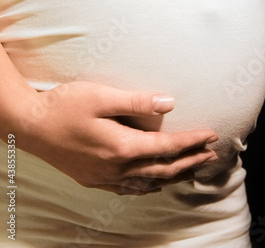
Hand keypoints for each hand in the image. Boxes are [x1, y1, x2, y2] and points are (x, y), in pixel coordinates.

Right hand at [18, 82, 217, 194]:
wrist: (31, 126)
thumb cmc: (65, 106)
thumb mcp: (101, 96)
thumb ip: (137, 102)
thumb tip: (170, 103)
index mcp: (122, 146)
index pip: (167, 147)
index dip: (192, 142)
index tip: (211, 135)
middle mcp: (117, 167)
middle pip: (163, 168)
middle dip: (190, 162)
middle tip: (212, 155)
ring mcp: (104, 176)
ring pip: (149, 182)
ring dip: (174, 175)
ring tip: (192, 169)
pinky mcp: (94, 178)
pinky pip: (129, 189)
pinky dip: (148, 185)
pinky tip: (154, 183)